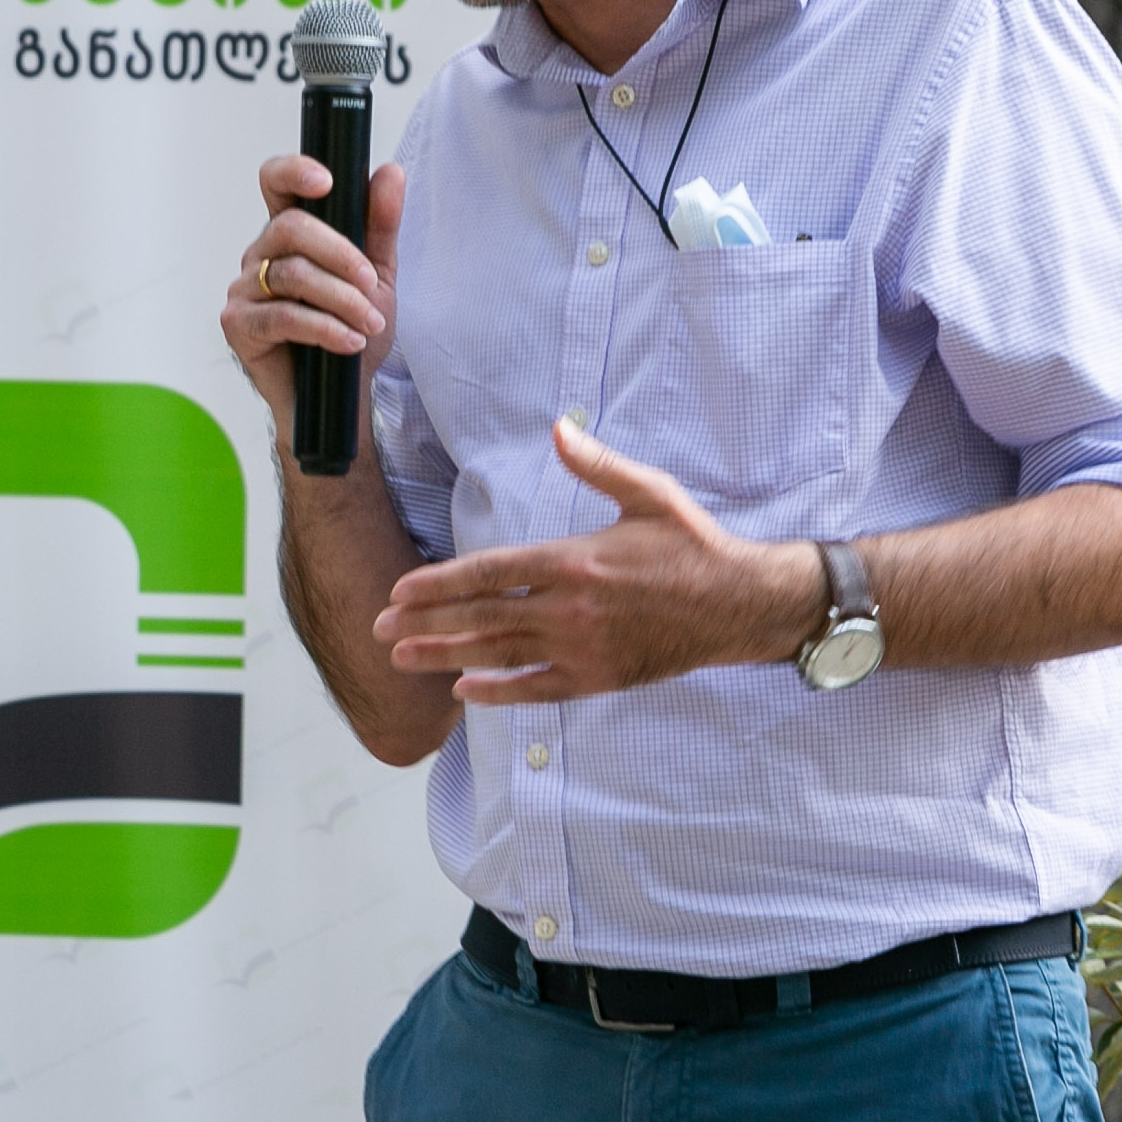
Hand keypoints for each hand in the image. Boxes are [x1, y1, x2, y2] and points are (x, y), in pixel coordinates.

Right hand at [219, 156, 408, 439]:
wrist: (341, 396)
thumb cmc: (351, 330)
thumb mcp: (377, 275)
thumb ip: (380, 224)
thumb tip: (390, 172)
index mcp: (289, 233)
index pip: (276, 183)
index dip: (293, 172)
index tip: (326, 182)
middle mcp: (261, 254)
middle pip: (289, 228)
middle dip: (339, 254)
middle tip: (371, 283)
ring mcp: (244, 288)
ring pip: (292, 275)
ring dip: (341, 299)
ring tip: (370, 323)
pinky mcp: (238, 324)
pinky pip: (282, 316)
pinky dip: (324, 328)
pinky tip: (348, 342)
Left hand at [374, 416, 825, 702]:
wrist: (741, 605)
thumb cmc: (692, 545)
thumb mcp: (648, 493)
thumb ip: (596, 465)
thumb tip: (558, 429)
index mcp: (575, 560)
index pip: (490, 572)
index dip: (439, 583)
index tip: (400, 590)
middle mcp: (572, 609)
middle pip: (482, 618)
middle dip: (426, 623)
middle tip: (381, 628)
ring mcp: (584, 649)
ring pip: (501, 655)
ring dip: (447, 656)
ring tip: (403, 659)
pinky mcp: (600, 678)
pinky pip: (539, 690)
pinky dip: (500, 692)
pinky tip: (465, 691)